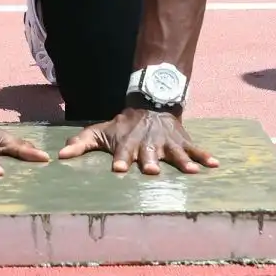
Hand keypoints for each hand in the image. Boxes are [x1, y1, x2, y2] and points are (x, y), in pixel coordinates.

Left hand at [57, 108, 219, 174]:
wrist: (150, 103)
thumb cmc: (122, 125)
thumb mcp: (99, 131)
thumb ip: (80, 144)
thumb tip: (60, 156)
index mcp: (127, 143)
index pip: (122, 151)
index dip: (120, 159)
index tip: (118, 168)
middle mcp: (148, 143)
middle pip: (149, 153)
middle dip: (150, 161)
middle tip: (151, 170)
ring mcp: (167, 142)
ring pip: (174, 153)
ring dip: (181, 162)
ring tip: (191, 172)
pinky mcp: (182, 142)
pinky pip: (195, 150)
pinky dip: (205, 157)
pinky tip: (215, 165)